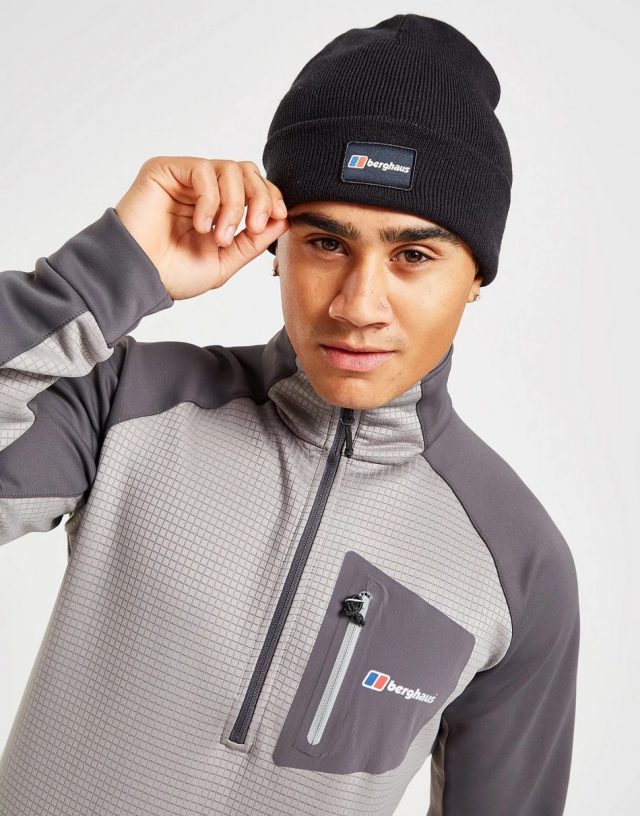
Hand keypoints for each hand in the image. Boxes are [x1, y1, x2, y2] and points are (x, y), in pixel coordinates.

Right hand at [114, 156, 288, 299]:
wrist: (138, 278)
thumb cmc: (173, 274)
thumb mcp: (226, 261)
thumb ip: (253, 241)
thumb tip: (283, 219)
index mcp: (218, 207)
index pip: (254, 186)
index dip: (271, 197)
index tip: (278, 218)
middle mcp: (202, 189)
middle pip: (247, 171)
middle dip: (259, 197)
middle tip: (252, 227)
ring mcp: (183, 178)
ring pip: (229, 168)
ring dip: (233, 205)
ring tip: (218, 236)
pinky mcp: (164, 169)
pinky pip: (203, 170)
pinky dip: (210, 200)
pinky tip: (200, 225)